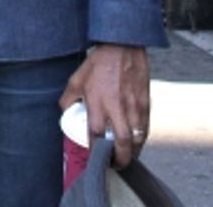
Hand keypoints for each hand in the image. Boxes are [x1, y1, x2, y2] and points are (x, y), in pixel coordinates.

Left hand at [60, 44, 149, 166]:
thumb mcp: (75, 80)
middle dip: (119, 158)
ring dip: (132, 152)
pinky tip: (135, 143)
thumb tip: (66, 114)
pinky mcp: (146, 104)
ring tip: (125, 157)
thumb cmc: (98, 64)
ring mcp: (134, 107)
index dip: (96, 148)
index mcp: (98, 101)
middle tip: (115, 164)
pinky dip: (141, 140)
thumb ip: (68, 99)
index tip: (94, 156)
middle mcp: (117, 106)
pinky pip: (146, 128)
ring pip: (137, 138)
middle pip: (121, 142)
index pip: (97, 133)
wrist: (123, 49)